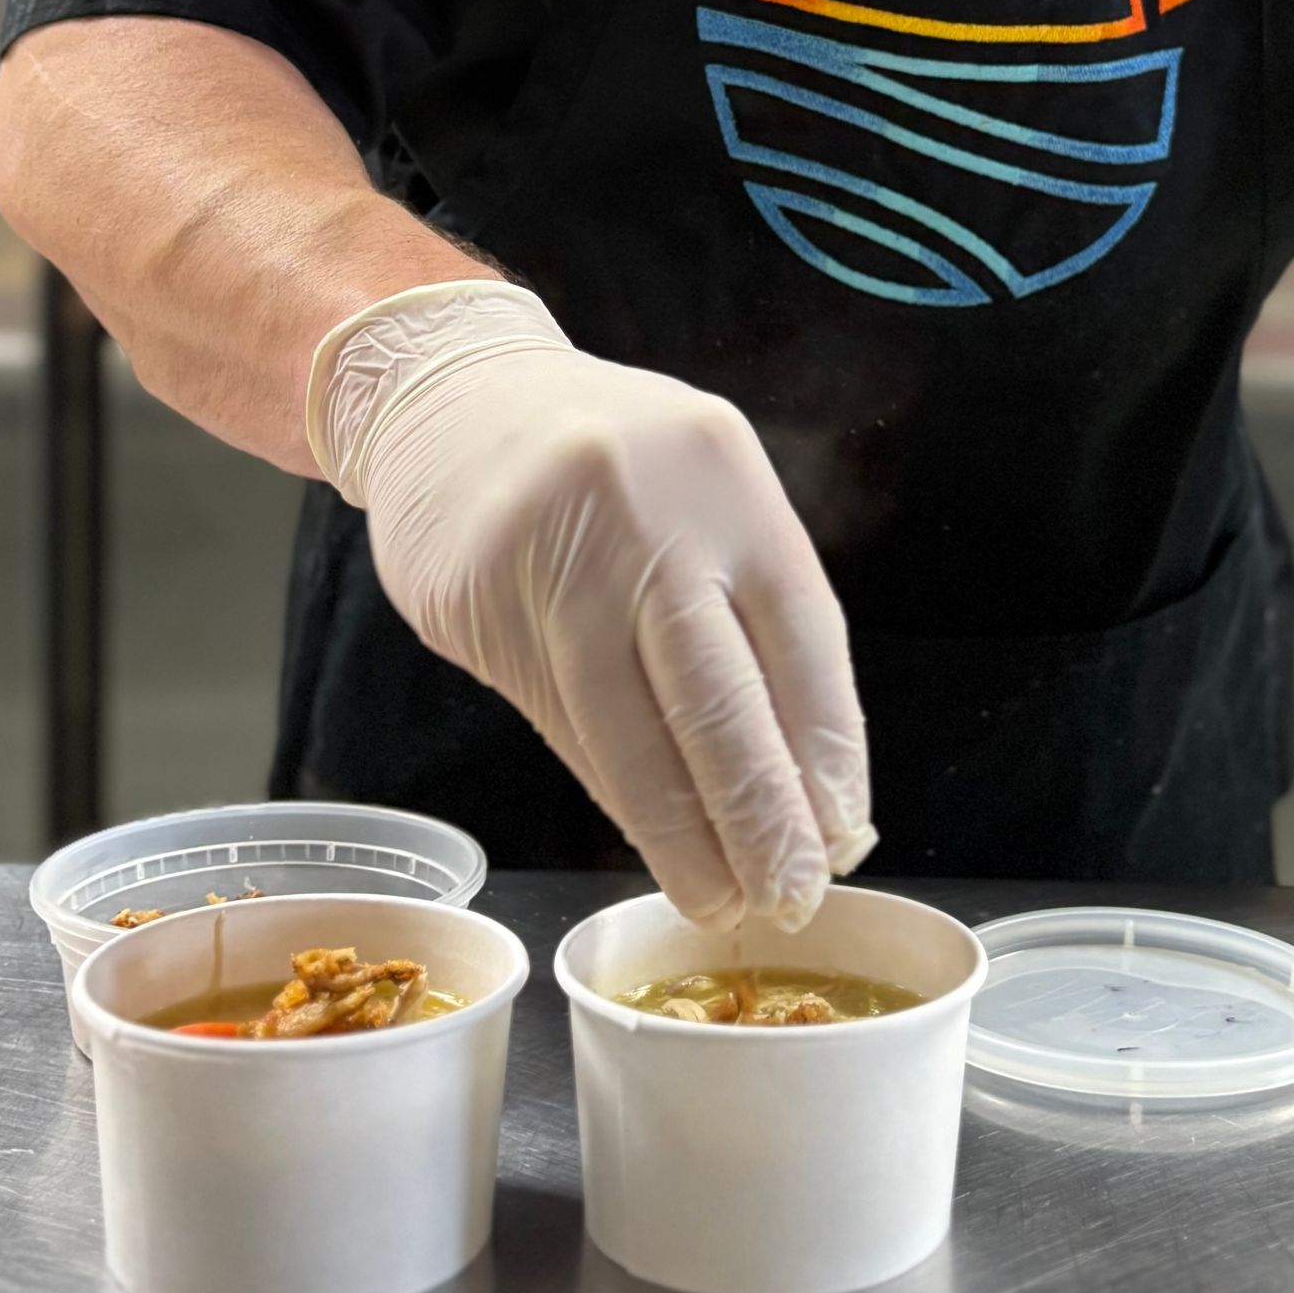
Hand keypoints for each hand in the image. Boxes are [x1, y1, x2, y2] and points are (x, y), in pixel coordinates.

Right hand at [308, 280, 873, 928]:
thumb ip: (756, 618)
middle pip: (714, 696)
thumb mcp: (705, 496)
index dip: (824, 753)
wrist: (453, 395)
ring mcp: (549, 555)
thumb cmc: (612, 466)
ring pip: (623, 727)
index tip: (840, 836)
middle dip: (757, 815)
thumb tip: (813, 784)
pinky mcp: (474, 596)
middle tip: (786, 896)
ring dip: (675, 832)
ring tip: (715, 897)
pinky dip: (607, 789)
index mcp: (725, 480)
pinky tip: (643, 833)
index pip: (801, 638)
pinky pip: (556, 720)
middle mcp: (643, 514)